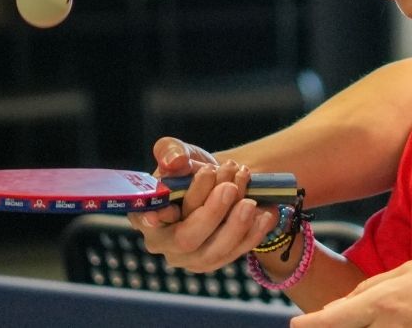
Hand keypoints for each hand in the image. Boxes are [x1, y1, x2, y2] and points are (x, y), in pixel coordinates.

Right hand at [127, 137, 276, 271]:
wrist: (220, 180)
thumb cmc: (191, 168)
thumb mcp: (179, 152)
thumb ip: (171, 150)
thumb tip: (176, 161)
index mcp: (146, 216)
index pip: (149, 221)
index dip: (158, 218)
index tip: (171, 208)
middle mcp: (165, 243)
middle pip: (187, 239)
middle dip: (210, 213)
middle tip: (229, 187)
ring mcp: (191, 257)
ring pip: (213, 252)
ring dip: (235, 224)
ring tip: (250, 200)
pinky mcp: (217, 260)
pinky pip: (236, 253)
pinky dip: (253, 234)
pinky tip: (265, 214)